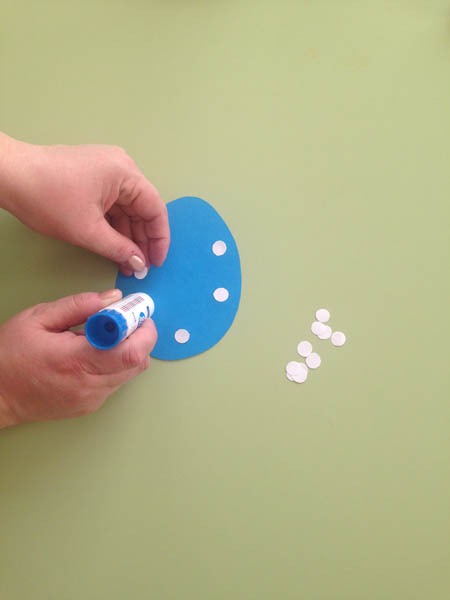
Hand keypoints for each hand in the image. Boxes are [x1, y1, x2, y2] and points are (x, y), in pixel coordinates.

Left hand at [0, 133, 169, 274]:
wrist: (9, 176)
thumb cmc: (47, 197)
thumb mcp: (87, 230)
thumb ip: (119, 249)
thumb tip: (139, 263)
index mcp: (125, 173)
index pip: (155, 209)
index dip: (159, 239)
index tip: (155, 262)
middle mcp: (121, 167)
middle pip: (142, 208)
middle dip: (141, 239)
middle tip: (140, 267)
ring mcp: (106, 170)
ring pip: (126, 208)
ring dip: (127, 235)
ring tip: (126, 262)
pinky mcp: (93, 176)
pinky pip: (112, 204)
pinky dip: (114, 225)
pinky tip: (114, 246)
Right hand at [0, 289, 156, 427]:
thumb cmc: (8, 356)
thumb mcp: (38, 318)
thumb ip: (79, 305)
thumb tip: (112, 298)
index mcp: (76, 361)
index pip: (130, 351)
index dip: (142, 330)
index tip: (137, 312)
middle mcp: (89, 385)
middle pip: (138, 362)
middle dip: (141, 337)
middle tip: (128, 318)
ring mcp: (92, 399)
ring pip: (131, 373)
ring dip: (129, 350)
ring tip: (106, 335)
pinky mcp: (91, 405)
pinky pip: (116, 381)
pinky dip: (116, 364)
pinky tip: (95, 353)